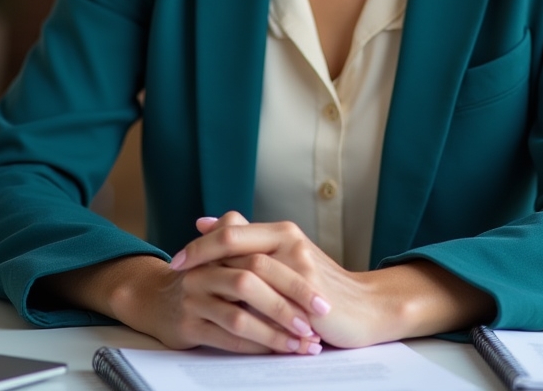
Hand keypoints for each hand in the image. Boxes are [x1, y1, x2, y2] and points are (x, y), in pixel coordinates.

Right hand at [38, 246, 321, 355]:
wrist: (154, 298)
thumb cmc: (203, 276)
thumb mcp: (224, 252)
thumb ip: (254, 243)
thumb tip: (297, 248)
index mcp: (220, 249)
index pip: (261, 258)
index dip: (293, 280)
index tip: (321, 299)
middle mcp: (206, 270)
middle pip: (251, 283)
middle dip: (287, 306)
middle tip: (314, 324)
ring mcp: (195, 298)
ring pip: (239, 316)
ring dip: (274, 333)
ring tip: (301, 344)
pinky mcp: (188, 325)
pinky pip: (226, 338)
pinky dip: (254, 346)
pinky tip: (275, 351)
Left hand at [171, 213, 388, 347]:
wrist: (366, 306)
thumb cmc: (320, 285)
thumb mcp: (285, 256)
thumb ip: (250, 242)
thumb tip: (207, 221)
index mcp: (281, 232)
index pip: (232, 230)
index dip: (201, 244)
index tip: (176, 259)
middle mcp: (289, 241)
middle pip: (235, 243)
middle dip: (201, 258)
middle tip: (177, 274)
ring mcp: (299, 266)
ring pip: (249, 271)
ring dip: (217, 285)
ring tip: (195, 297)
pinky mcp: (308, 293)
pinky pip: (269, 302)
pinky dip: (246, 311)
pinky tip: (227, 321)